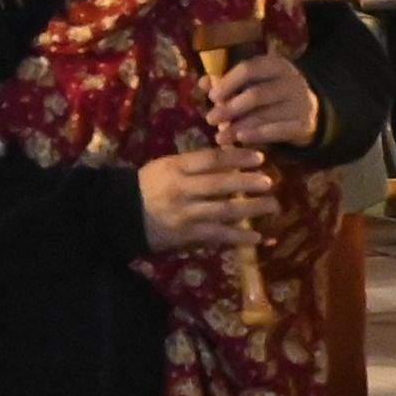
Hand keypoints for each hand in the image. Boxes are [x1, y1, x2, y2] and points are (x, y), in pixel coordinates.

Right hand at [139, 142, 277, 249]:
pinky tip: (258, 238)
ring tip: (272, 205)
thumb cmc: (149, 185)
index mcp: (176, 167)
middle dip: (248, 182)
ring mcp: (186, 214)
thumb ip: (196, 164)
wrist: (122, 214)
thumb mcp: (167, 166)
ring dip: (251, 209)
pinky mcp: (187, 235)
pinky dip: (239, 237)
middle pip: (221, 184)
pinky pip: (218, 235)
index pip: (212, 159)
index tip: (260, 157)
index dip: (237, 157)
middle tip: (270, 182)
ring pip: (224, 210)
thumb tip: (232, 159)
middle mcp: (182, 189)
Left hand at [206, 50, 321, 150]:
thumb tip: (204, 83)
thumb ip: (229, 82)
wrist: (309, 111)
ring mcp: (300, 103)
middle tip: (210, 119)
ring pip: (265, 115)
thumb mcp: (255, 82)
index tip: (212, 97)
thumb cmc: (272, 94)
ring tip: (220, 136)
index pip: (249, 68)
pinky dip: (257, 135)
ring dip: (239, 126)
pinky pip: (277, 131)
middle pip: (256, 94)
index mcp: (276, 65)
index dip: (228, 82)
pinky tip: (241, 139)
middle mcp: (291, 81)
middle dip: (230, 108)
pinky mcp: (303, 124)